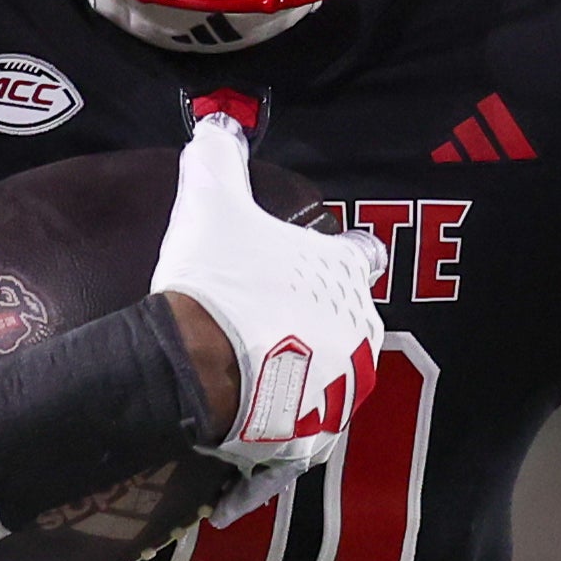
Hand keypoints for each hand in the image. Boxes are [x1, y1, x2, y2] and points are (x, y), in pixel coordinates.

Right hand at [149, 113, 379, 472]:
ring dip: (302, 375)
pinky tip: (251, 425)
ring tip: (257, 373)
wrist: (196, 366)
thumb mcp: (211, 203)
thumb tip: (216, 126)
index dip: (343, 256)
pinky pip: (301, 432)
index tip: (321, 263)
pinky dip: (280, 432)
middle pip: (346, 321)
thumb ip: (218, 161)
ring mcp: (341, 388)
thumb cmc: (215, 279)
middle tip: (268, 322)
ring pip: (329, 378)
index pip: (364, 256)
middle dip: (314, 322)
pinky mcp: (316, 434)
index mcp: (345, 274)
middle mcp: (359, 331)